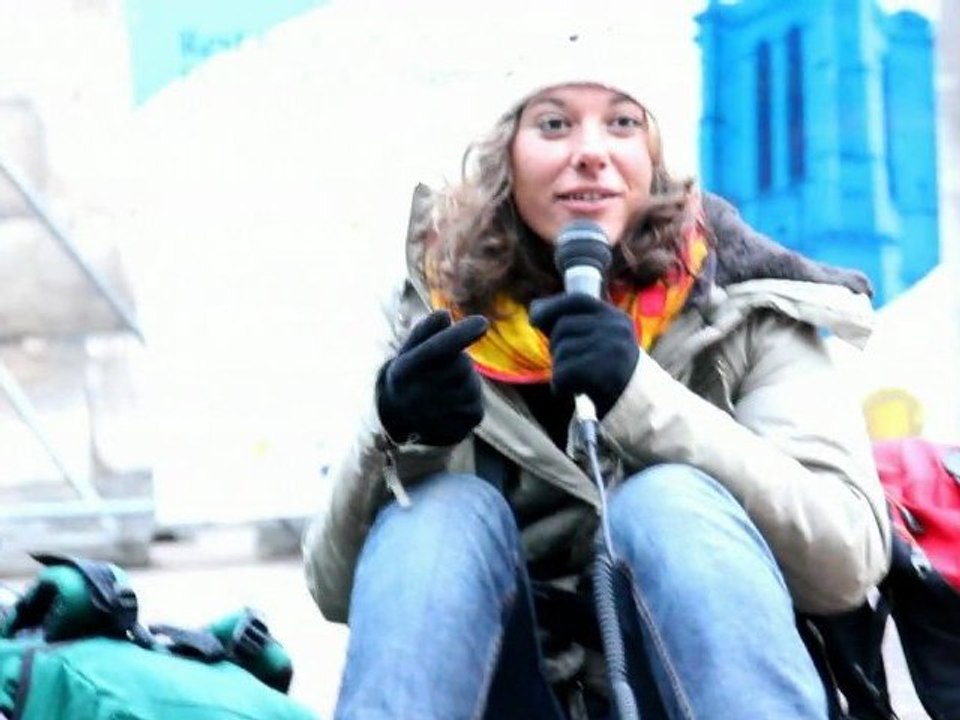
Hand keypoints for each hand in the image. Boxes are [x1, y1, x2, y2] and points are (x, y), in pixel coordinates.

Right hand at [377, 310, 488, 445]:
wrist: (399, 422)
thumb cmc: (409, 377)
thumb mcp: (408, 351)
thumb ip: (425, 331)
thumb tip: (445, 315)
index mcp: (406, 370)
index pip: (438, 348)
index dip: (461, 334)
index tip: (482, 322)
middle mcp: (420, 395)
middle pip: (462, 365)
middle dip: (459, 361)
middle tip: (444, 369)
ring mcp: (440, 414)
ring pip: (471, 385)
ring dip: (464, 382)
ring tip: (445, 389)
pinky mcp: (459, 427)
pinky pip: (477, 404)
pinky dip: (468, 401)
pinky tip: (451, 405)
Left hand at [529, 294, 638, 418]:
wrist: (637, 404)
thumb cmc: (610, 372)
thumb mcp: (600, 341)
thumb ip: (573, 325)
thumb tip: (535, 310)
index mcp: (615, 317)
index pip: (578, 300)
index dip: (552, 306)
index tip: (533, 319)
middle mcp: (615, 328)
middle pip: (563, 327)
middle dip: (555, 347)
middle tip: (566, 365)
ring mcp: (611, 348)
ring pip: (561, 351)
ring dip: (558, 369)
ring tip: (573, 380)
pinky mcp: (603, 372)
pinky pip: (562, 373)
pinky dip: (559, 385)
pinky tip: (571, 390)